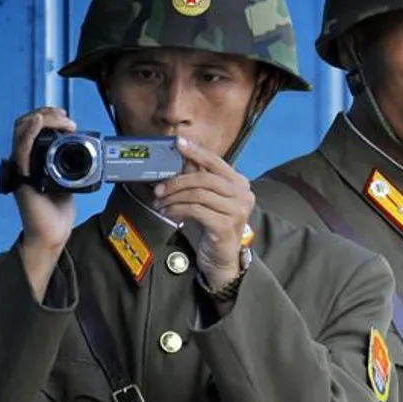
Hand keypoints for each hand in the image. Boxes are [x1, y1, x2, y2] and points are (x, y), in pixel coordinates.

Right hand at [10, 107, 76, 299]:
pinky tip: (37, 123)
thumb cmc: (57, 210)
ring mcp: (21, 168)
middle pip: (25, 125)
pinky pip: (21, 150)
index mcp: (34, 160)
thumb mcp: (70, 180)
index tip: (67, 117)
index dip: (47, 117)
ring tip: (61, 119)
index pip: (33, 129)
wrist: (51, 232)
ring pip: (21, 132)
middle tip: (65, 116)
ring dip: (41, 119)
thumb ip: (71, 165)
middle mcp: (24, 161)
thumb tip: (86, 152)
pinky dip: (28, 133)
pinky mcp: (22, 177)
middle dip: (46, 114)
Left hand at [154, 139, 252, 289]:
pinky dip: (177, 209)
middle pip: (204, 178)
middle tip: (159, 189)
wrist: (221, 258)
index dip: (196, 151)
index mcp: (239, 183)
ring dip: (174, 197)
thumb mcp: (204, 200)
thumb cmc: (212, 227)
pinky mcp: (226, 225)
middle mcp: (243, 194)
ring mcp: (237, 210)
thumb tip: (180, 157)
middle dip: (177, 181)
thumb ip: (197, 180)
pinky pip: (196, 210)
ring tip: (161, 204)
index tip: (178, 143)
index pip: (216, 162)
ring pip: (198, 194)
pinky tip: (169, 213)